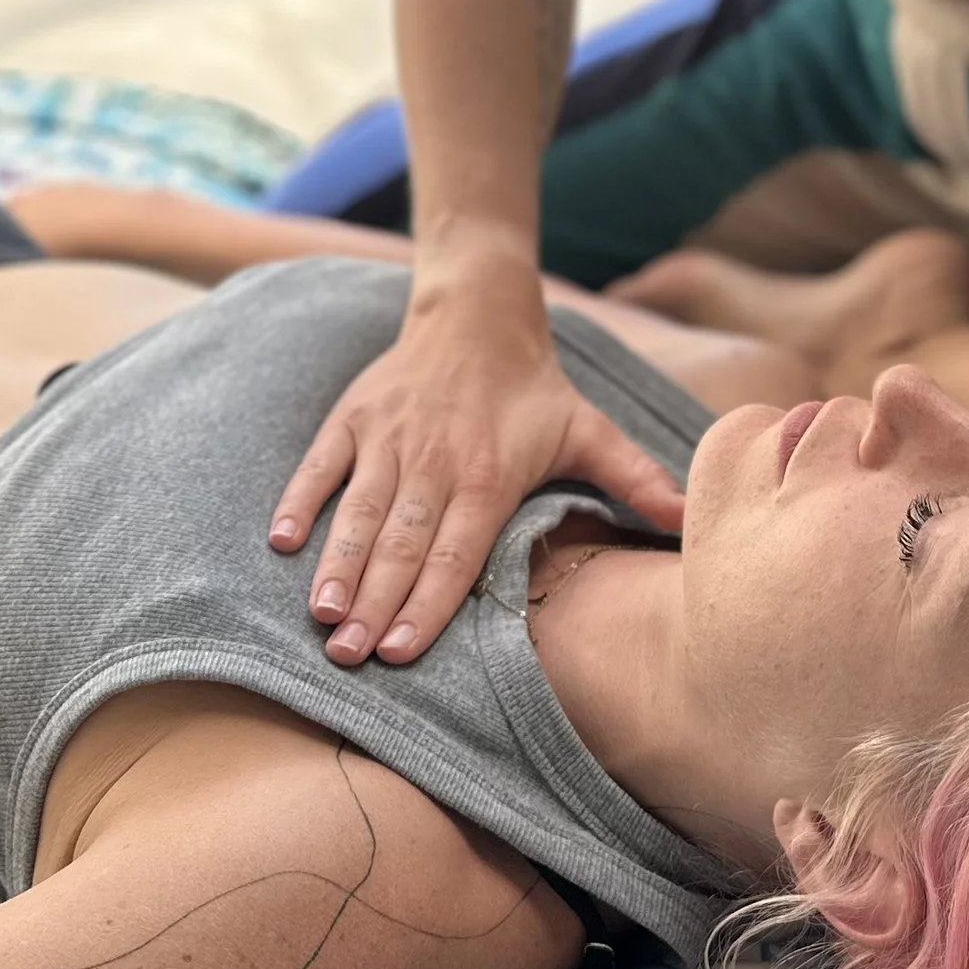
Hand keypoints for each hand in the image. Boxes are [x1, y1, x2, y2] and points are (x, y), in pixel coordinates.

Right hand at [266, 264, 687, 666]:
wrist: (478, 311)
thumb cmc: (535, 388)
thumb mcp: (590, 429)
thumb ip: (636, 478)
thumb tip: (688, 524)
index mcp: (489, 473)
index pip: (457, 549)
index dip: (430, 600)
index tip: (405, 650)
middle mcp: (435, 459)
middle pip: (401, 542)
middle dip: (374, 603)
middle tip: (349, 656)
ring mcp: (389, 437)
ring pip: (358, 511)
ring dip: (337, 566)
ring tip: (321, 617)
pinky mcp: (353, 417)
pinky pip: (321, 466)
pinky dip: (299, 502)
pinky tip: (281, 545)